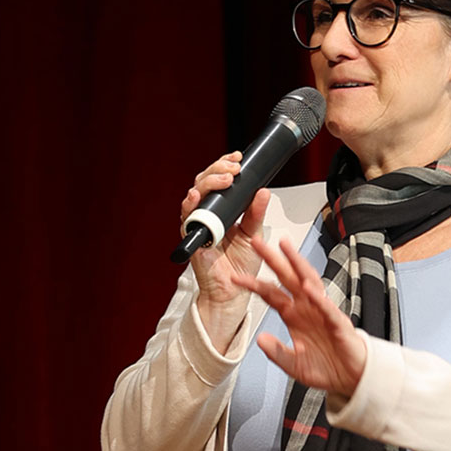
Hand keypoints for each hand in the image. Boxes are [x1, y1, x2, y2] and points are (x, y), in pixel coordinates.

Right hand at [180, 152, 270, 351]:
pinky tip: (195, 196)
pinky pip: (186, 218)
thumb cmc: (239, 264)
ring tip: (224, 179)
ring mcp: (198, 223)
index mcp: (222, 209)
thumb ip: (256, 213)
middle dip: (218, 170)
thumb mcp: (254, 233)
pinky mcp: (192, 237)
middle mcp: (207, 213)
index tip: (238, 159)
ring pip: (194, 194)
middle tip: (233, 168)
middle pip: (204, 182)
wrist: (232, 291)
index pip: (219, 180)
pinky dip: (189, 205)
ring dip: (207, 182)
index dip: (224, 166)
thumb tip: (263, 191)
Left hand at [232, 237, 366, 396]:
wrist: (351, 377)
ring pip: (308, 281)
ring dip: (298, 264)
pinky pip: (327, 307)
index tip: (236, 277)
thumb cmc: (326, 366)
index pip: (270, 294)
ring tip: (286, 249)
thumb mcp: (293, 364)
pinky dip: (318, 297)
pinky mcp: (338, 322)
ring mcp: (322, 311)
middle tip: (257, 242)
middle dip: (272, 259)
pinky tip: (308, 288)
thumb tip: (260, 340)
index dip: (254, 284)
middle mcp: (306, 307)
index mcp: (293, 315)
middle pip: (286, 277)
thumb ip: (277, 352)